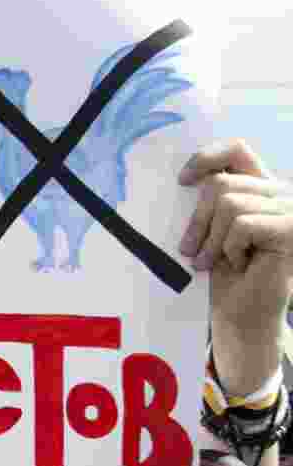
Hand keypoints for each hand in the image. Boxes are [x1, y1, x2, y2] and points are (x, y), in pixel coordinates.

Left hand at [178, 139, 292, 392]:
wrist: (243, 315)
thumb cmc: (225, 275)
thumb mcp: (211, 230)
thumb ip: (210, 200)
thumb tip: (186, 178)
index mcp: (260, 188)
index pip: (237, 151)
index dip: (207, 157)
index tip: (183, 181)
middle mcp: (280, 193)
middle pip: (222, 183)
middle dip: (198, 221)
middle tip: (192, 251)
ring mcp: (289, 210)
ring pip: (228, 203)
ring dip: (212, 239)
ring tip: (214, 262)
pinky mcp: (290, 229)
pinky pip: (242, 223)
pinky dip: (230, 247)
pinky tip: (239, 263)